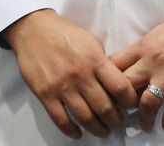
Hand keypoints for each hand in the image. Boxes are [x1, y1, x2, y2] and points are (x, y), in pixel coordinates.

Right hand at [1, 9, 137, 139]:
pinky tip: (78, 133)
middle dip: (115, 119)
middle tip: (117, 121)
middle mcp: (80, 75)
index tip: (130, 104)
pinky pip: (61, 120)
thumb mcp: (91, 42)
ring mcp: (62, 86)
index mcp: (95, 60)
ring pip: (85, 118)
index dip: (129, 101)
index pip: (120, 87)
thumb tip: (116, 83)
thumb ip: (104, 63)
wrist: (34, 30)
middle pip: (105, 107)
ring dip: (98, 129)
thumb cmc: (64, 34)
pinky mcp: (45, 94)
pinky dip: (72, 131)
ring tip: (103, 130)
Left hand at [109, 15, 163, 131]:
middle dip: (121, 102)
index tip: (107, 91)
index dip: (106, 80)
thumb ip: (142, 49)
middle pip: (126, 85)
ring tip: (145, 124)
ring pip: (148, 101)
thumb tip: (129, 64)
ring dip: (144, 117)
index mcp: (143, 47)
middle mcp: (153, 61)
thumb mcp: (158, 34)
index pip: (114, 64)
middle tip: (122, 113)